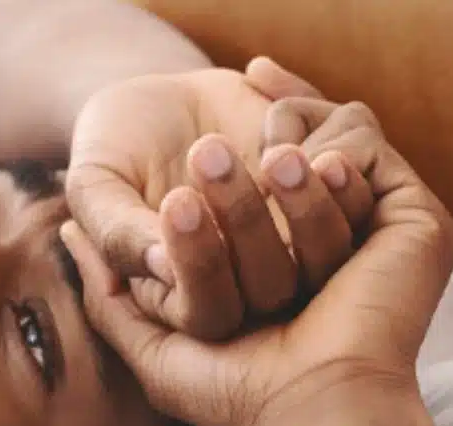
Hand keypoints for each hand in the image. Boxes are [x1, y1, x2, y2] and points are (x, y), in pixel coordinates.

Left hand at [61, 100, 452, 425]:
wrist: (313, 413)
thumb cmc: (238, 394)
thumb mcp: (154, 343)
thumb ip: (110, 292)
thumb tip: (66, 234)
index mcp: (296, 271)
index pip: (267, 186)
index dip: (241, 143)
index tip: (215, 98)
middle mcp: (346, 248)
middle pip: (294, 166)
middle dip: (246, 153)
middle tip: (205, 152)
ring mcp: (386, 233)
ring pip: (329, 154)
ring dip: (282, 152)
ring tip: (254, 165)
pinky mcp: (420, 225)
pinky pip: (370, 151)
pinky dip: (329, 144)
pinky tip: (295, 165)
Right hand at [65, 59, 374, 339]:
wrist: (159, 102)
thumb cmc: (115, 152)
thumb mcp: (95, 184)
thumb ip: (116, 229)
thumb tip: (159, 266)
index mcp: (193, 300)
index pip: (210, 310)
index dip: (201, 264)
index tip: (176, 200)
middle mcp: (256, 285)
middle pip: (275, 284)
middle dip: (248, 219)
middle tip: (208, 151)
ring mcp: (300, 241)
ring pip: (330, 244)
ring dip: (308, 196)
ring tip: (275, 146)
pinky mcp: (331, 191)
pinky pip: (356, 183)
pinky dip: (329, 142)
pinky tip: (266, 87)